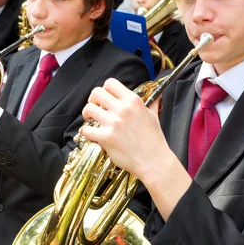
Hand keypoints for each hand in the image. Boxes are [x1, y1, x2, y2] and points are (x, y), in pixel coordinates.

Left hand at [81, 78, 190, 217]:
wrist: (154, 161)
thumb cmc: (154, 139)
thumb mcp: (154, 116)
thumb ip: (151, 103)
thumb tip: (157, 96)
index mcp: (133, 101)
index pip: (110, 83)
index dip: (104, 89)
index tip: (104, 98)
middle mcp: (122, 109)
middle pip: (96, 93)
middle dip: (92, 100)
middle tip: (95, 108)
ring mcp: (113, 123)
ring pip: (89, 109)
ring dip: (87, 114)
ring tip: (90, 120)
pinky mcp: (105, 137)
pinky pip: (86, 130)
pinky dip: (85, 132)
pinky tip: (90, 134)